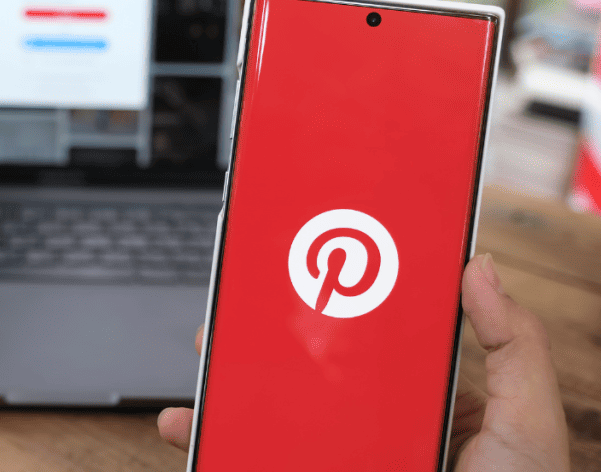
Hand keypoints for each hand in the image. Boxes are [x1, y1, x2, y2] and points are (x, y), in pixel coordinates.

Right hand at [157, 255, 569, 471]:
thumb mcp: (527, 422)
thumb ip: (513, 345)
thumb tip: (480, 267)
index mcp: (420, 403)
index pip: (366, 346)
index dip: (327, 312)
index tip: (294, 279)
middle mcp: (373, 431)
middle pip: (305, 378)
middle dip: (258, 345)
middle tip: (230, 319)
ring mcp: (338, 459)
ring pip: (271, 421)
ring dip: (226, 396)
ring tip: (202, 373)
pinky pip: (255, 459)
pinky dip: (218, 449)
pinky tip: (193, 434)